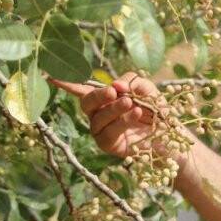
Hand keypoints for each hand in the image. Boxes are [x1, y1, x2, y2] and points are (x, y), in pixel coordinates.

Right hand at [49, 72, 164, 159]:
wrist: (170, 136)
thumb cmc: (157, 111)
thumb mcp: (149, 91)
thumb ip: (134, 83)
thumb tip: (116, 85)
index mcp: (104, 97)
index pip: (81, 88)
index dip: (66, 82)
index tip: (50, 76)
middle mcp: (97, 112)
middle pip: (87, 101)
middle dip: (98, 95)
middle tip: (113, 91)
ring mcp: (100, 129)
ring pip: (98, 116)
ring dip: (113, 108)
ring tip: (130, 104)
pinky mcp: (107, 144)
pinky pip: (108, 131)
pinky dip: (121, 121)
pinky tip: (135, 114)